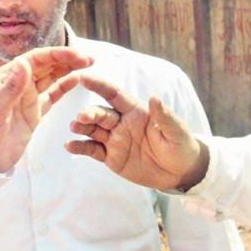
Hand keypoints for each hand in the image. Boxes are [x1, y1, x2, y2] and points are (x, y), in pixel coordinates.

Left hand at [0, 47, 92, 172]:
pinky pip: (52, 96)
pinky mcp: (34, 114)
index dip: (56, 55)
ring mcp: (27, 99)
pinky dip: (64, 88)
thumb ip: (10, 89)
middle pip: (45, 66)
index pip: (34, 60)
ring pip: (51, 78)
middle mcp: (17, 85)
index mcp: (5, 78)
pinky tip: (76, 80)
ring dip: (68, 70)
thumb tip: (23, 63)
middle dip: (67, 60)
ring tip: (87, 64)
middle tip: (89, 59)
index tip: (75, 55)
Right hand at [60, 74, 206, 190]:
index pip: (114, 95)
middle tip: (81, 117)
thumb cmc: (181, 147)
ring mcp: (114, 140)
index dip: (99, 85)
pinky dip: (80, 147)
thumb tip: (154, 97)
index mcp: (136, 112)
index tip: (83, 78)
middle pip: (100, 114)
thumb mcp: (176, 132)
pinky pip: (92, 150)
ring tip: (74, 127)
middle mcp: (122, 123)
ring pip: (93, 130)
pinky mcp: (111, 157)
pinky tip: (70, 146)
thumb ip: (164, 116)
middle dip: (89, 113)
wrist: (180, 173)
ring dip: (81, 127)